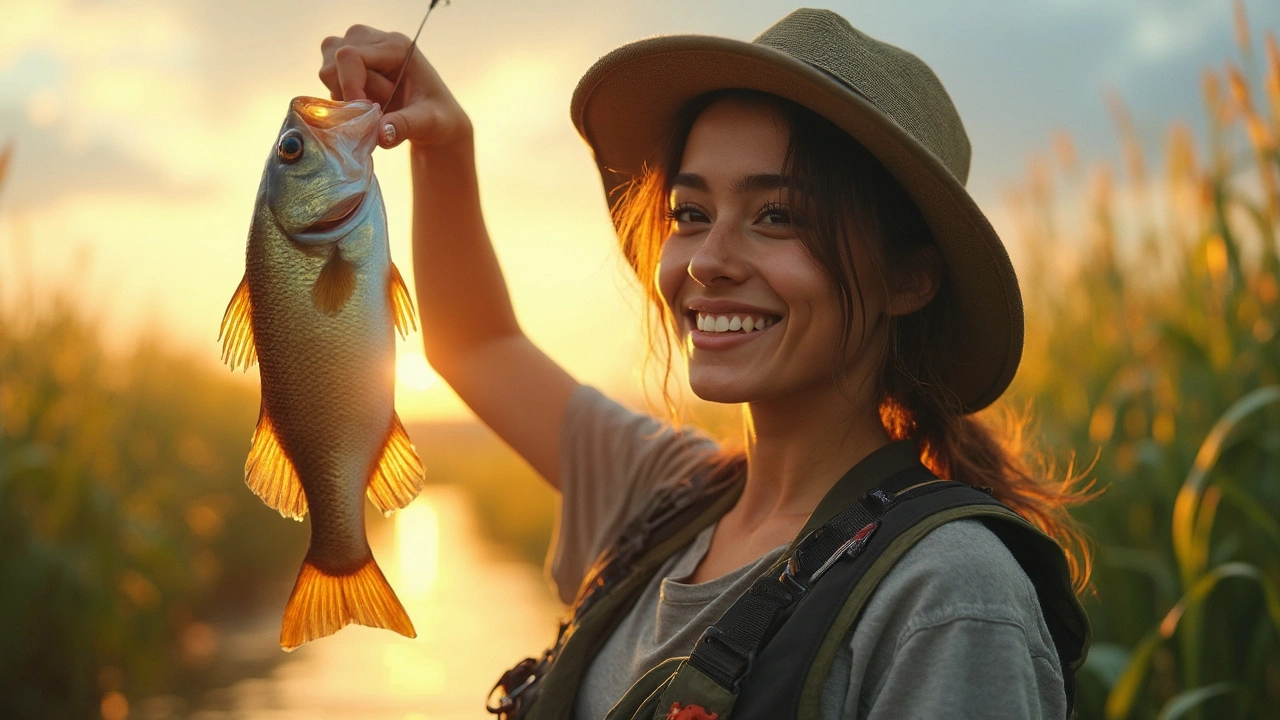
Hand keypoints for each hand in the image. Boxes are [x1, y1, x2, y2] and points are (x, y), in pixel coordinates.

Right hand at [319, 25, 471, 149]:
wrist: (436, 120)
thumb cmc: (437, 118)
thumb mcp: (428, 123)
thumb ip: (405, 126)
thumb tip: (380, 135)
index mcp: (396, 46)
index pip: (351, 56)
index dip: (350, 87)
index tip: (365, 114)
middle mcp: (373, 40)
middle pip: (334, 61)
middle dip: (349, 92)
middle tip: (379, 109)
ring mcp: (357, 49)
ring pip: (327, 71)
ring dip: (346, 96)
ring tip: (376, 106)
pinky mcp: (348, 65)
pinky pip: (329, 82)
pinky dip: (343, 100)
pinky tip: (366, 106)